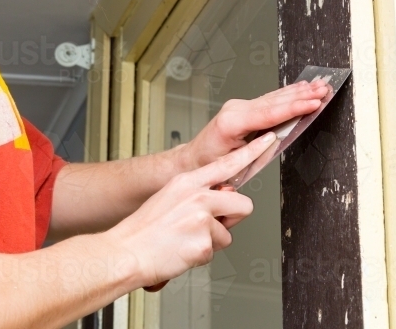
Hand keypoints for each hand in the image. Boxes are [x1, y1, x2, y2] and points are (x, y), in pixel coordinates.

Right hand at [107, 133, 277, 289]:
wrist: (126, 252)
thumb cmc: (144, 229)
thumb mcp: (169, 199)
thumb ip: (199, 194)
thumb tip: (225, 196)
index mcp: (186, 181)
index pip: (226, 164)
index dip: (251, 152)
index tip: (269, 140)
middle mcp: (196, 195)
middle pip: (243, 204)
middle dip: (232, 219)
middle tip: (207, 226)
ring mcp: (201, 218)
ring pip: (229, 232)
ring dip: (212, 240)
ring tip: (186, 239)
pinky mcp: (205, 241)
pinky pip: (217, 250)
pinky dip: (202, 254)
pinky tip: (182, 251)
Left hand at [183, 80, 329, 168]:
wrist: (194, 157)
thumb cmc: (210, 163)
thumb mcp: (233, 164)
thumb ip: (255, 151)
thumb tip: (276, 139)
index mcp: (232, 122)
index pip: (268, 114)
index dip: (293, 107)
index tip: (313, 102)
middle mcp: (235, 110)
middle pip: (274, 102)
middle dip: (301, 95)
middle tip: (323, 88)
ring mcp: (238, 107)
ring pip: (273, 98)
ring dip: (297, 92)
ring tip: (318, 85)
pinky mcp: (243, 108)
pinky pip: (268, 100)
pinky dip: (286, 94)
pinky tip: (300, 88)